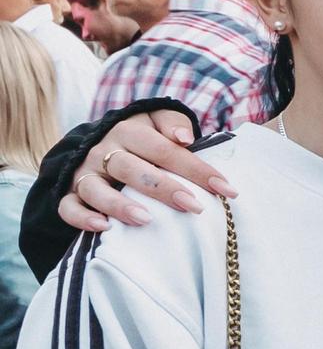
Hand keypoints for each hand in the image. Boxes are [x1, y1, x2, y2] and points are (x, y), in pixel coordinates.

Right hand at [60, 111, 233, 232]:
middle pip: (131, 168)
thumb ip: (172, 122)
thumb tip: (184, 137)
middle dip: (163, 188)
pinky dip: (82, 218)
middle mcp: (104, 151)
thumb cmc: (142, 138)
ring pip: (96, 189)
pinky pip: (68, 207)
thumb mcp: (156, 121)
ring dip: (119, 204)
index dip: (197, 170)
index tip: (227, 190)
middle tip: (193, 206)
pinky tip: (103, 227)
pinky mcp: (70, 192)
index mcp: (129, 131)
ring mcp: (85, 173)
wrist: (97, 142)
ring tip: (145, 219)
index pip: (165, 149)